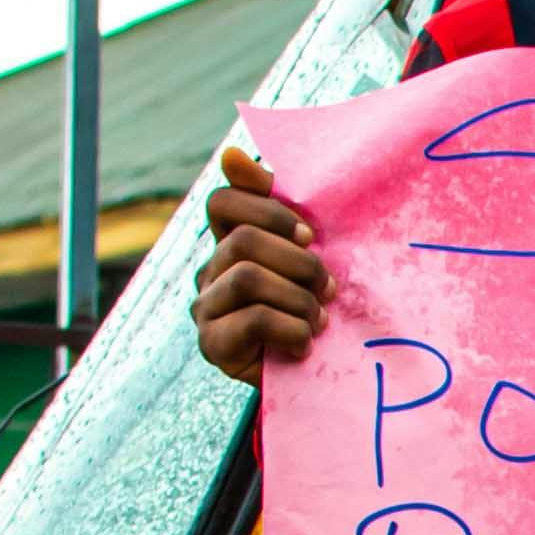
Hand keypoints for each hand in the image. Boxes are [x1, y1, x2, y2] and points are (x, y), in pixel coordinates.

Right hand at [194, 143, 328, 374]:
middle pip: (243, 241)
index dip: (267, 210)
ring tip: (320, 319)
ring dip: (298, 298)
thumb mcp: (308, 255)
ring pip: (248, 277)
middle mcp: (209, 271)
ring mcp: (205, 307)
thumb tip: (231, 154)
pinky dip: (291, 329)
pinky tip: (305, 344)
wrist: (316, 379)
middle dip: (298, 262)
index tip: (310, 235)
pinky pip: (253, 319)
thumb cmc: (315, 307)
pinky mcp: (213, 344)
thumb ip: (280, 206)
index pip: (223, 202)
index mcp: (229, 243)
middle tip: (329, 287)